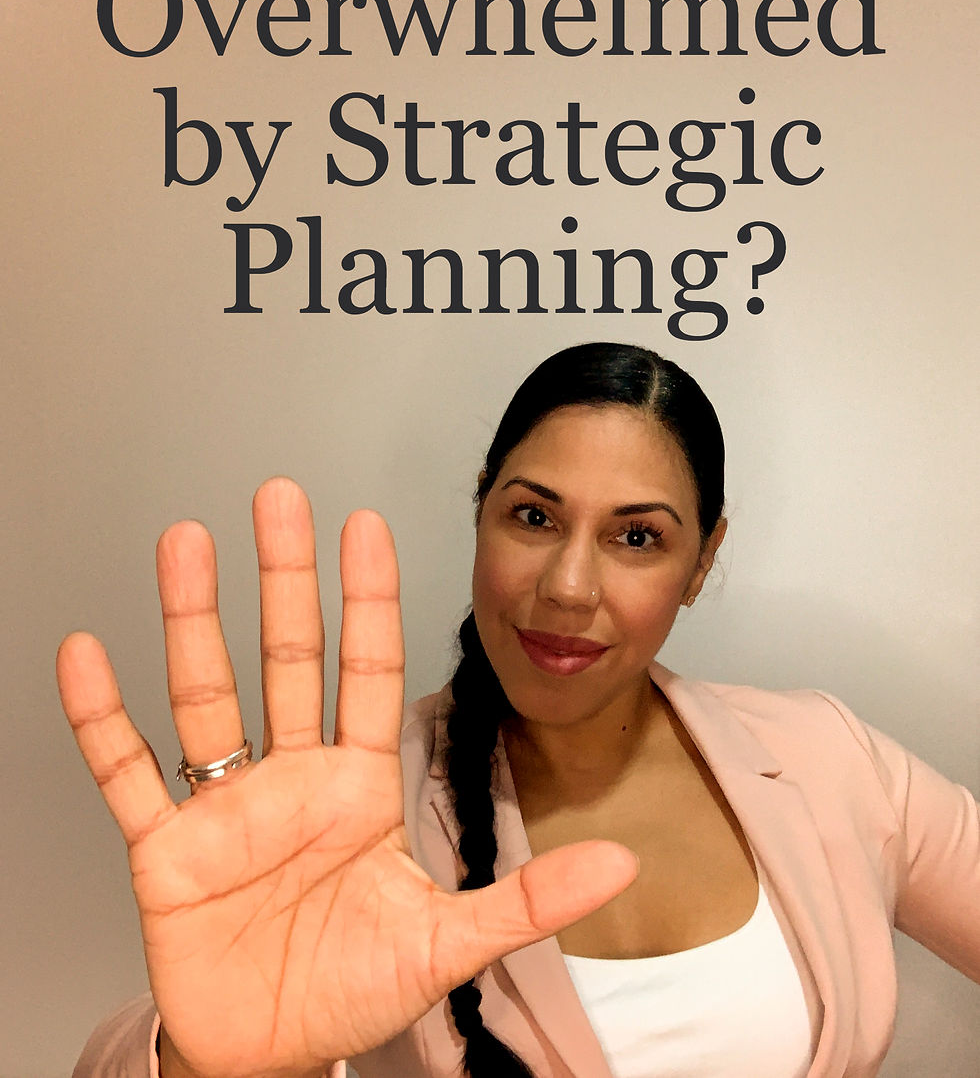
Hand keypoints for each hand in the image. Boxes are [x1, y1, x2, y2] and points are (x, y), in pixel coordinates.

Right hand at [57, 479, 637, 1077]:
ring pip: (207, 694)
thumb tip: (622, 862)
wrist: (273, 1055)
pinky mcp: (166, 851)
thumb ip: (527, 899)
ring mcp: (226, 808)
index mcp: (357, 786)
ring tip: (184, 544)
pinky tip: (89, 657)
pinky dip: (103, 719)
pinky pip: (127, 774)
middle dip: (284, 577)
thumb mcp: (449, 941)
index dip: (367, 597)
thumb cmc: (354, 988)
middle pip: (286, 657)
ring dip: (193, 619)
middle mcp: (291, 778)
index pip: (366, 669)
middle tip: (279, 498)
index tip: (364, 525)